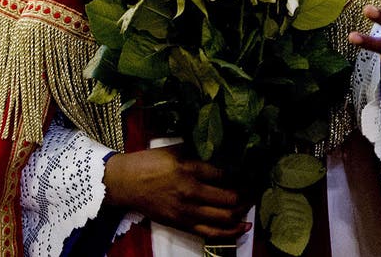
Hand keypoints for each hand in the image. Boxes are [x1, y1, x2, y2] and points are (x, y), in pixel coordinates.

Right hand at [103, 145, 251, 238]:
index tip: (252, 172)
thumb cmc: (147, 163)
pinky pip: (212, 232)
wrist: (125, 183)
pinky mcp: (182, 224)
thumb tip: (220, 148)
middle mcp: (191, 191)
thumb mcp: (172, 149)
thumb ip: (196, 150)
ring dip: (242, 211)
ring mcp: (187, 211)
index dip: (243, 174)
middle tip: (256, 188)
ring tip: (250, 204)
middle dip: (248, 194)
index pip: (225, 174)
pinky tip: (243, 226)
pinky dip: (231, 232)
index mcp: (188, 168)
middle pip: (230, 197)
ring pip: (225, 217)